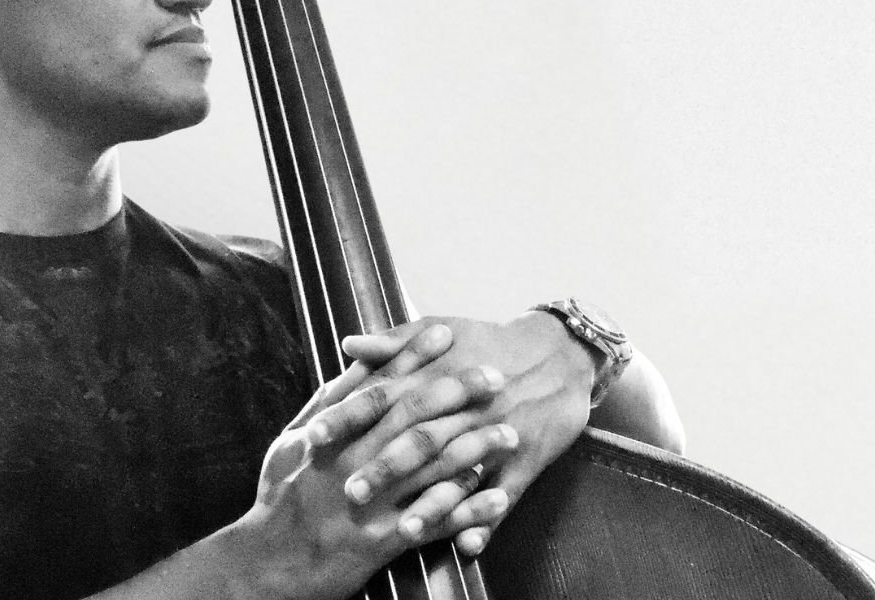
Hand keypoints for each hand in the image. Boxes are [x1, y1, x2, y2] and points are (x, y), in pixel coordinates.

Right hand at [227, 323, 520, 599]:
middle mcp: (353, 463)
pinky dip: (469, 510)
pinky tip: (497, 497)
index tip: (447, 332)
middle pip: (414, 418)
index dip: (414, 356)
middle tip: (496, 375)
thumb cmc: (281, 497)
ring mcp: (370, 503)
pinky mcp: (382, 542)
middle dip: (459, 394)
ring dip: (476, 449)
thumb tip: (356, 359)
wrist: (265, 564)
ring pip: (431, 468)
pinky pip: (435, 523)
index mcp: (333, 435)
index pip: (380, 384)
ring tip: (509, 434)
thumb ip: (328, 402)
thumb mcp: (293, 441)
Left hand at [342, 313, 597, 555]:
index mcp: (439, 373)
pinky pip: (506, 494)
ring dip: (434, 503)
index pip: (385, 394)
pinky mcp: (525, 459)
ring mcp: (496, 433)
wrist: (560, 354)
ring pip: (462, 472)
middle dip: (384, 467)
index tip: (314, 437)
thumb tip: (347, 344)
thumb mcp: (443, 329)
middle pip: (420, 438)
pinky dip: (487, 519)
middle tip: (348, 494)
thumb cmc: (491, 341)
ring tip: (404, 531)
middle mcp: (464, 406)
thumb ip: (393, 341)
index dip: (349, 416)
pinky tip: (467, 545)